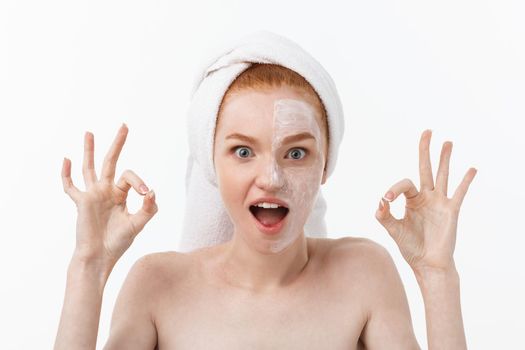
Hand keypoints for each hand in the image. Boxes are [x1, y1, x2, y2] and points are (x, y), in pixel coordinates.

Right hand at [61, 123, 157, 268]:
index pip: (130, 177)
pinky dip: (67, 174)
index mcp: (120, 195)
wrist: (100, 256)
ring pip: (90, 168)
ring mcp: (92, 195)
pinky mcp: (81, 203)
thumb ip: (149, 209)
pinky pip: (71, 187)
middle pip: (111, 162)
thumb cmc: (118, 242)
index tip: (146, 193)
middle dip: (118, 144)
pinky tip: (66, 160)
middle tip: (124, 125)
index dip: (139, 181)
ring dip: (89, 150)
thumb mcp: (138, 224)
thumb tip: (152, 191)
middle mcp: (106, 191)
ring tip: (90, 132)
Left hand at [375, 129, 476, 272]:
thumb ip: (384, 217)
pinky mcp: (451, 211)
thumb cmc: (411, 247)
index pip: (404, 184)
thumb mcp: (394, 231)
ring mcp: (439, 202)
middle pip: (425, 168)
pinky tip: (471, 169)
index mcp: (411, 200)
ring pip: (443, 175)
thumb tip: (379, 203)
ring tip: (447, 142)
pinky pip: (459, 193)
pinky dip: (465, 181)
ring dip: (445, 159)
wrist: (427, 264)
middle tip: (427, 131)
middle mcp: (426, 197)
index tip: (386, 199)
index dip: (394, 189)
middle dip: (425, 150)